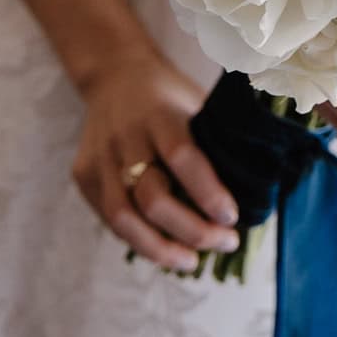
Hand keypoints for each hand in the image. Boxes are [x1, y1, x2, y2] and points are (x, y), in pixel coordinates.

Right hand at [73, 53, 241, 272]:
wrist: (114, 75)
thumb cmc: (169, 96)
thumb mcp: (195, 103)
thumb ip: (214, 142)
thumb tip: (253, 192)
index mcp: (160, 114)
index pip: (183, 157)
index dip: (208, 193)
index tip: (232, 217)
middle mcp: (125, 136)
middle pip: (153, 198)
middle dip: (192, 230)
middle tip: (225, 242)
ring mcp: (99, 157)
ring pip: (124, 218)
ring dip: (161, 249)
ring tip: (192, 261)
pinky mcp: (83, 175)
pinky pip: (108, 218)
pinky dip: (137, 240)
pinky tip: (163, 249)